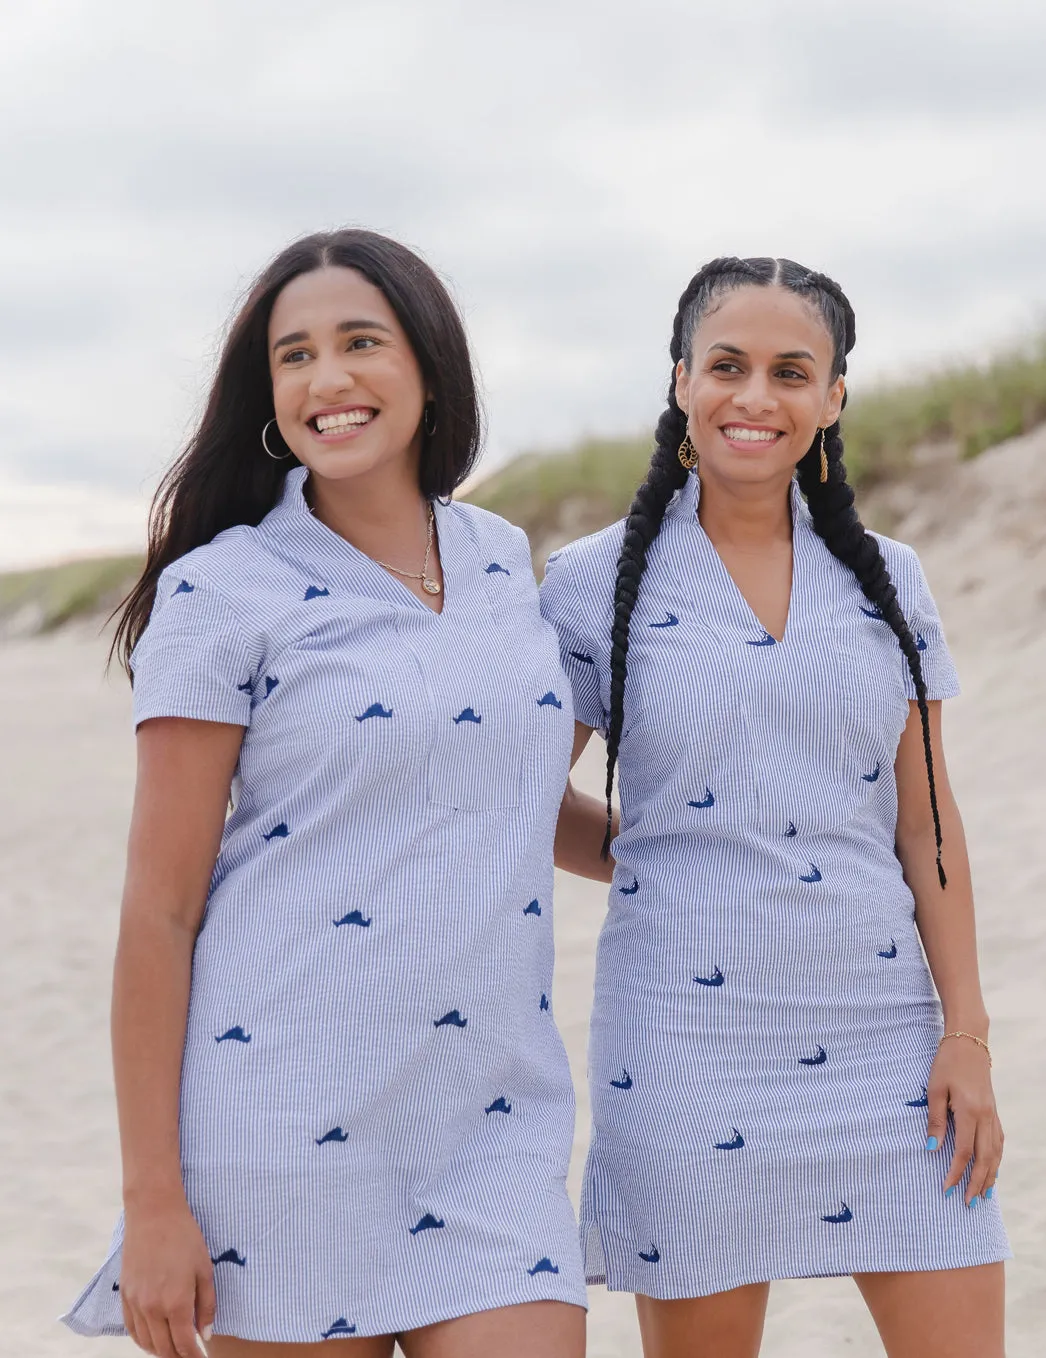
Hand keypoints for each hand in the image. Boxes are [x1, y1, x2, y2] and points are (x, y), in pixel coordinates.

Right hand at [119, 1198, 215, 1357]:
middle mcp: (152, 1308)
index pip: (184, 1344)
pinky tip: (153, 1338)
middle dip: (178, 1356)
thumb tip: (204, 1335)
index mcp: (176, 1302)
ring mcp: (135, 1303)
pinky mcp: (124, 1295)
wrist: (153, 1213)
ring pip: (146, 1343)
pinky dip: (142, 1340)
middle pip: (164, 1349)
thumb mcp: (205, 1269)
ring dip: (160, 1351)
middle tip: (189, 1355)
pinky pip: (131, 1329)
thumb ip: (207, 1305)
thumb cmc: (185, 1237)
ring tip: (174, 1349)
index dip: (194, 1356)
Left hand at [925, 1035, 1002, 1206]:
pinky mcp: (994, 1111)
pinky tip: (992, 1169)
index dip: (956, 1173)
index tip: (947, 1189)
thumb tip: (931, 1149)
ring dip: (990, 1175)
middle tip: (968, 1203)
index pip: (963, 1152)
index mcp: (970, 1112)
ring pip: (996, 1152)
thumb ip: (935, 1120)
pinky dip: (997, 1159)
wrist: (969, 1042)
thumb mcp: (935, 1089)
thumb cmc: (946, 1063)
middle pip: (984, 1158)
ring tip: (983, 1195)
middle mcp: (986, 1116)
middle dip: (976, 1183)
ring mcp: (993, 1114)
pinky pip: (999, 1141)